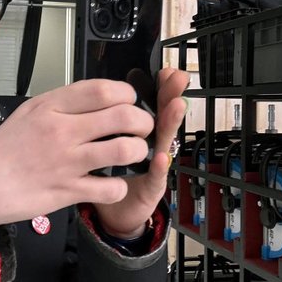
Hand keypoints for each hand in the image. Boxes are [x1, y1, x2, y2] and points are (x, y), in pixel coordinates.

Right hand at [0, 79, 156, 235]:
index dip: (127, 95)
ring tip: (133, 153)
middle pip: (123, 116)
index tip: (129, 102)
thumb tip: (98, 97)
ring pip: (124, 150)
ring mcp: (66, 162)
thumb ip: (63, 103)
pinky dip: (119, 186)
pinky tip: (112, 183)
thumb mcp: (28, 112)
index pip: (104, 90)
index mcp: (51, 107)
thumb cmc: (2, 149)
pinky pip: (111, 188)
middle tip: (142, 128)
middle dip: (143, 121)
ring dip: (137, 151)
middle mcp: (61, 131)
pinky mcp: (67, 191)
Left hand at [93, 68, 189, 237]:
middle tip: (177, 78)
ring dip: (170, 123)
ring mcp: (155, 167)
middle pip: (161, 116)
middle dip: (170, 96)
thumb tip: (103, 91)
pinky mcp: (151, 189)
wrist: (115, 211)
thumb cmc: (111, 174)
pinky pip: (155, 177)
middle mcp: (152, 146)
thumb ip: (107, 121)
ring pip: (164, 142)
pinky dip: (159, 168)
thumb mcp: (106, 143)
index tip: (164, 70)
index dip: (157, 87)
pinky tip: (161, 157)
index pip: (149, 105)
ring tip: (176, 106)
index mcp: (138, 132)